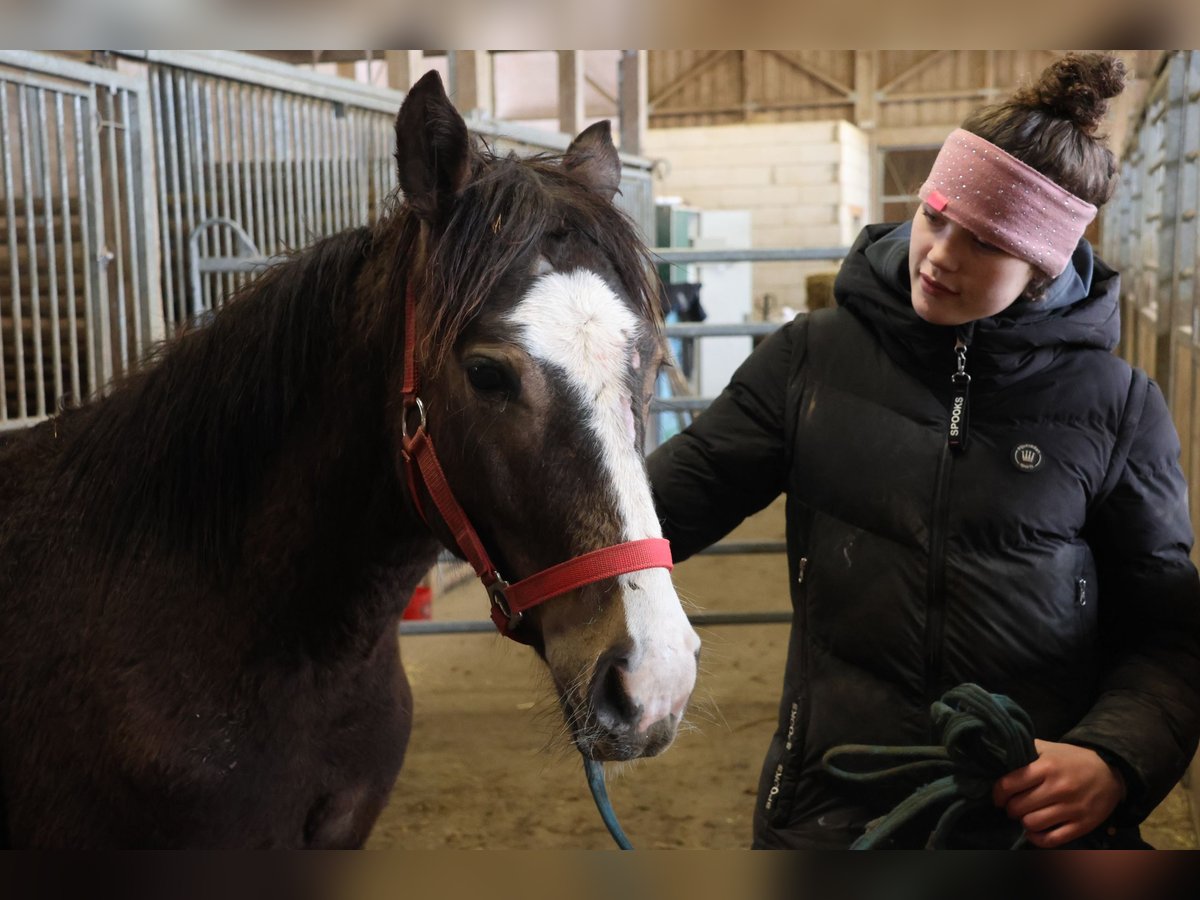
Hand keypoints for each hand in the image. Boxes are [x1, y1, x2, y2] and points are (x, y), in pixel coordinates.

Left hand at [991, 739, 1126, 847]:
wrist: (1110, 771)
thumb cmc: (1072, 759)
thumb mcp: (1049, 748)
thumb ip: (1025, 750)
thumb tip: (998, 753)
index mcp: (1046, 766)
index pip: (1009, 785)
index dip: (998, 793)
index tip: (998, 796)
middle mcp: (1058, 788)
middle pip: (1018, 807)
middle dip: (1010, 808)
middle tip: (1012, 805)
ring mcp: (1071, 809)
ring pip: (1032, 824)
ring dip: (1023, 822)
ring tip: (1025, 815)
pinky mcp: (1082, 825)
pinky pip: (1051, 840)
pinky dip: (1037, 839)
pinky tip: (1034, 831)